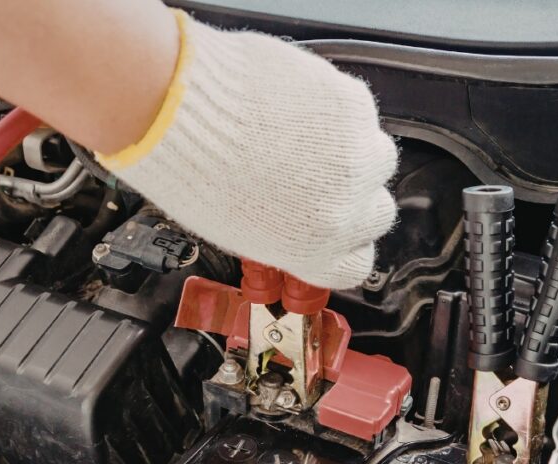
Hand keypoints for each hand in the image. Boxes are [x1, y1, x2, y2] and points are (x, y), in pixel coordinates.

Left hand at [100, 14, 397, 288]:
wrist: (179, 108)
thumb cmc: (192, 170)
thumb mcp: (239, 231)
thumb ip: (287, 235)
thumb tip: (300, 223)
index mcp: (315, 251)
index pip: (357, 265)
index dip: (346, 244)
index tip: (334, 228)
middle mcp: (345, 211)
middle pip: (378, 213)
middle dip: (354, 196)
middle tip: (319, 177)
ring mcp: (356, 157)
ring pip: (377, 158)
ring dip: (352, 151)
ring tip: (307, 139)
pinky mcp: (354, 107)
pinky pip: (359, 111)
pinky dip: (336, 108)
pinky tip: (297, 104)